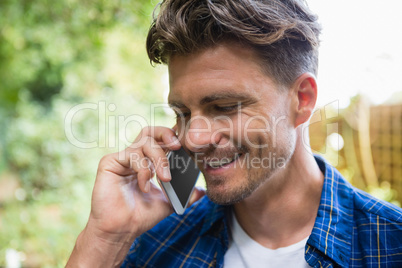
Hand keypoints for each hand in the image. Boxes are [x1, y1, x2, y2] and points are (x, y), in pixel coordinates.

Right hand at [67, 126, 204, 266]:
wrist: (122, 230)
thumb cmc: (142, 215)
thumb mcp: (169, 203)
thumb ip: (185, 194)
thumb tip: (202, 190)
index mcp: (147, 162)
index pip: (160, 140)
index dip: (173, 138)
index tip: (187, 147)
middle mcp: (134, 156)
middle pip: (150, 131)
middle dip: (166, 134)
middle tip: (178, 146)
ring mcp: (122, 158)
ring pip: (144, 142)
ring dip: (159, 159)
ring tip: (165, 179)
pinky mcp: (110, 162)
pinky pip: (132, 155)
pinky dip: (143, 170)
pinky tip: (145, 186)